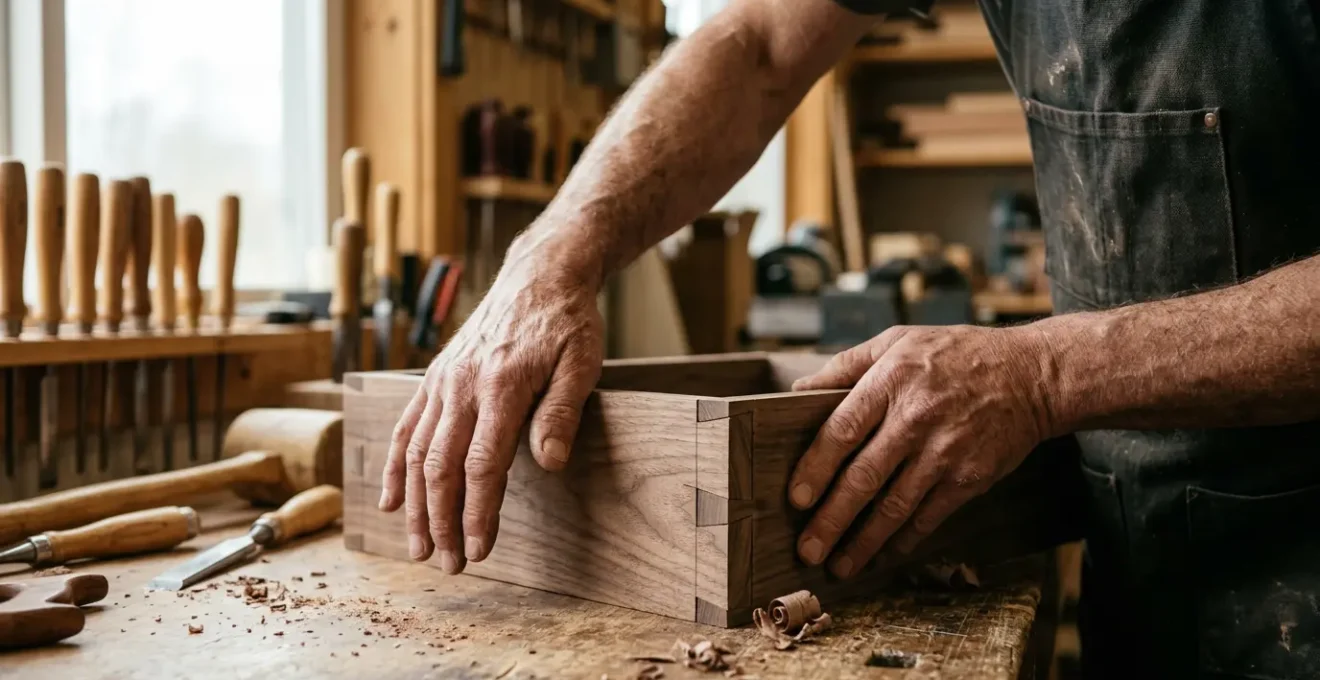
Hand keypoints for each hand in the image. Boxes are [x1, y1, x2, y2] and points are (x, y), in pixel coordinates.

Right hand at [377, 239, 603, 573]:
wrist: (538, 276)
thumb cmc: (566, 323)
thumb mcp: (583, 363)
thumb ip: (561, 413)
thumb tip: (548, 463)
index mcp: (500, 385)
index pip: (482, 463)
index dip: (477, 511)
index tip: (479, 548)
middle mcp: (462, 385)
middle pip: (441, 466)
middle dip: (441, 521)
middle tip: (448, 564)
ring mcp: (442, 381)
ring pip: (416, 452)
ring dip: (415, 505)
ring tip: (418, 548)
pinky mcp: (433, 378)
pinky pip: (405, 427)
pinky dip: (394, 467)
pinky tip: (391, 501)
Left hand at [788, 324, 1053, 577]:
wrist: (1032, 375)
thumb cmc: (956, 355)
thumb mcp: (898, 341)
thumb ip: (846, 365)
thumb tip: (797, 392)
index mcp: (891, 381)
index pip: (842, 429)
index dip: (816, 467)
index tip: (796, 498)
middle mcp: (916, 418)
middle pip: (864, 477)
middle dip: (831, 519)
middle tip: (807, 551)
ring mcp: (945, 451)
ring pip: (895, 506)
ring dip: (863, 541)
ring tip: (838, 566)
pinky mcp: (970, 477)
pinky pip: (929, 515)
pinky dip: (904, 539)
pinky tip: (883, 555)